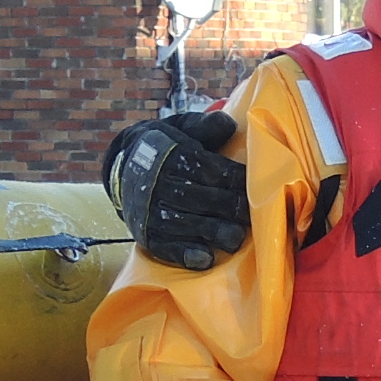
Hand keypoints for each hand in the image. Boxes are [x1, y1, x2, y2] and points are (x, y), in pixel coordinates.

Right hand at [101, 110, 248, 270]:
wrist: (124, 166)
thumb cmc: (167, 147)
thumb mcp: (182, 128)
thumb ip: (206, 127)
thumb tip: (228, 121)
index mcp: (172, 156)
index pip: (209, 168)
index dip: (235, 178)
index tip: (256, 186)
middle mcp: (160, 184)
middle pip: (200, 197)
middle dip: (229, 206)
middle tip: (253, 215)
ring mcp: (151, 212)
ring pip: (186, 224)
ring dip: (212, 232)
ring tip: (235, 239)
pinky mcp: (147, 235)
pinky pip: (166, 247)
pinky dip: (185, 254)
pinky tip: (205, 259)